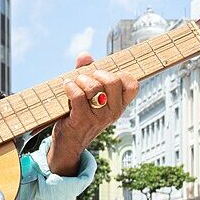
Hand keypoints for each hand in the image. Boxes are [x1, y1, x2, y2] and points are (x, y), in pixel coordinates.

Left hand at [48, 52, 138, 175]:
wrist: (69, 143)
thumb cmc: (79, 114)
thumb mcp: (88, 94)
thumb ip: (88, 72)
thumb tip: (84, 56)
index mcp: (119, 105)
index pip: (132, 84)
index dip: (120, 74)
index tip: (104, 76)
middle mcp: (113, 111)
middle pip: (113, 81)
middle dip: (96, 73)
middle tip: (86, 79)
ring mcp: (99, 117)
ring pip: (94, 87)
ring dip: (80, 80)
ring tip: (74, 83)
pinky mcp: (82, 119)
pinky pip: (78, 95)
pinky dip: (70, 87)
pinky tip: (67, 87)